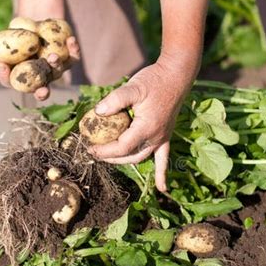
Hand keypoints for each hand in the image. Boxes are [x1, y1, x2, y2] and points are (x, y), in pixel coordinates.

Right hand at [0, 35, 80, 100]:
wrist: (34, 22)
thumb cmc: (12, 40)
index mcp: (21, 79)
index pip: (13, 83)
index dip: (7, 78)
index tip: (2, 67)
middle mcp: (40, 78)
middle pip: (41, 88)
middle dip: (42, 91)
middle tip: (41, 91)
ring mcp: (56, 69)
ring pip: (58, 72)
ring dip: (56, 66)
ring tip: (53, 57)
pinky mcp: (69, 56)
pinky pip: (73, 56)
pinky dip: (73, 49)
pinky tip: (71, 41)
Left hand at [88, 58, 195, 191]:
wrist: (176, 76)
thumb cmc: (154, 80)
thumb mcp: (132, 87)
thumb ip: (114, 100)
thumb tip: (97, 112)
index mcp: (146, 128)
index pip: (121, 148)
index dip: (104, 151)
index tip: (89, 148)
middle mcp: (156, 137)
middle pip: (129, 156)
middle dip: (110, 157)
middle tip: (94, 151)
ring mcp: (162, 138)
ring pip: (141, 157)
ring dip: (124, 161)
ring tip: (109, 158)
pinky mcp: (166, 136)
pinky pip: (164, 158)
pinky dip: (162, 174)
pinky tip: (162, 189)